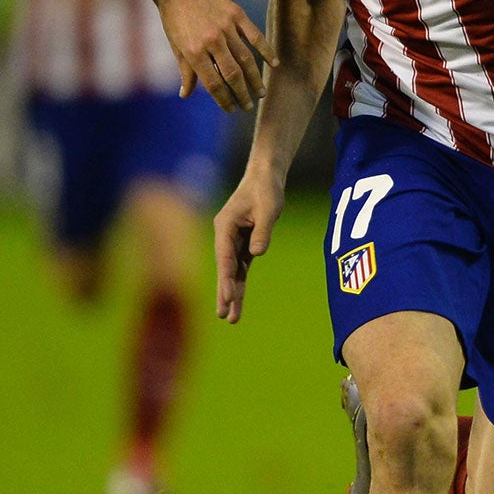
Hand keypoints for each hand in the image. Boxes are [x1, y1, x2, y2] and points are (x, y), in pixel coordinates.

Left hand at [150, 0, 271, 112]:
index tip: (231, 109)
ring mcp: (226, 27)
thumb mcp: (177, 47)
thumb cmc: (174, 19)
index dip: (224, 100)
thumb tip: (185, 95)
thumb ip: (186, 72)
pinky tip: (274, 64)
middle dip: (242, 94)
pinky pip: (255, 36)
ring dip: (255, 79)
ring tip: (261, 93)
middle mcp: (211, 41)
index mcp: (194, 52)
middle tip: (249, 107)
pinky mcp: (236, 13)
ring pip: (246, 59)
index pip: (214, 84)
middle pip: (233, 75)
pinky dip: (266, 50)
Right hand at [214, 171, 284, 323]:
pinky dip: (240, 282)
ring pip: (232, 271)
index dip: (226, 279)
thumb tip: (257, 253)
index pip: (225, 257)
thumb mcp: (269, 208)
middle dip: (225, 293)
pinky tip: (238, 299)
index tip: (227, 297)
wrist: (266, 176)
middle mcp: (225, 235)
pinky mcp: (244, 243)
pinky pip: (241, 267)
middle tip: (224, 317)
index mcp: (225, 226)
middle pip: (225, 269)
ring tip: (231, 317)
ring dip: (232, 292)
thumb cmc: (266, 189)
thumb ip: (263, 231)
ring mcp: (233, 240)